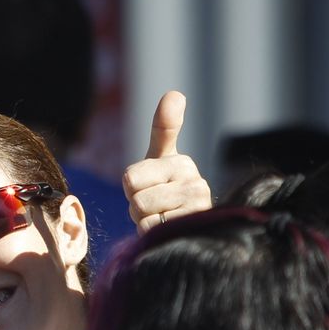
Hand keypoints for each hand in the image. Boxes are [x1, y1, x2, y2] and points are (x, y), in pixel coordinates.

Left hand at [123, 90, 211, 232]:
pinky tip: (169, 230)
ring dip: (146, 222)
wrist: (190, 224)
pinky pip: (154, 234)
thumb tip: (175, 94)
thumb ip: (165, 127)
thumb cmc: (168, 186)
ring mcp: (198, 211)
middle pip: (137, 201)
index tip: (149, 185)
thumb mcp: (161, 156)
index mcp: (182, 163)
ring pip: (145, 218)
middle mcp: (196, 185)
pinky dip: (153, 235)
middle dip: (138, 207)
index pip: (130, 178)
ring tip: (162, 216)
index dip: (132, 187)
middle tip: (155, 205)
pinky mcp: (194, 231)